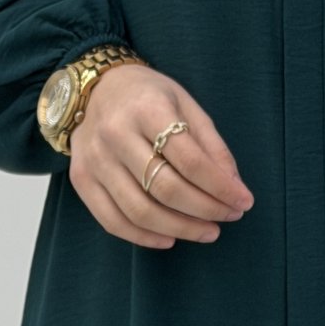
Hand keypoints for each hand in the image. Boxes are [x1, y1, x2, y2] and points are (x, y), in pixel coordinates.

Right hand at [68, 64, 253, 249]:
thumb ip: (210, 144)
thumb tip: (233, 187)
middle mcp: (116, 134)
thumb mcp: (186, 105)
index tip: (243, 202)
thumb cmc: (148, 96)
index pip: (190, 160)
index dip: (220, 187)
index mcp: (148, 109)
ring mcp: (95, 159)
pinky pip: (112, 221)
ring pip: (139, 210)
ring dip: (180, 229)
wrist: (96, 87)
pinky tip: (169, 238)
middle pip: (165, 188)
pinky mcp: (81, 179)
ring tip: (207, 232)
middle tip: (229, 218)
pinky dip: (143, 237)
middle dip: (204, 210)